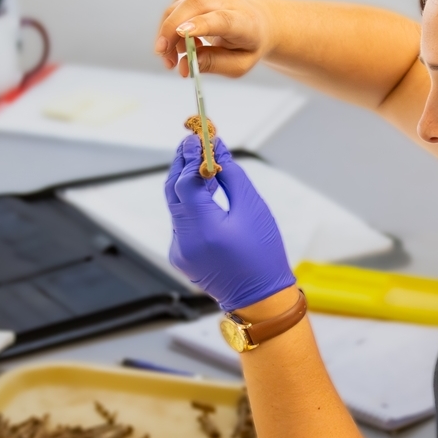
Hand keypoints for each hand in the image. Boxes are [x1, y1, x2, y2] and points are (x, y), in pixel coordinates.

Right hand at [154, 0, 273, 77]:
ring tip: (171, 60)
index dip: (200, 25)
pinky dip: (168, 28)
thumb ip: (214, 64)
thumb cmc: (247, 46)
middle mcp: (227, 1)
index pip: (221, 19)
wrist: (257, 22)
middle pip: (194, 5)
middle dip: (171, 28)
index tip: (182, 33)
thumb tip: (187, 63)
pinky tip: (178, 45)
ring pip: (178, 6)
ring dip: (166, 33)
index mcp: (244, 21)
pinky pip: (174, 7)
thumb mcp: (239, 64)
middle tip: (162, 54)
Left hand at [166, 134, 295, 310]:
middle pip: (173, 191)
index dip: (190, 157)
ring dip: (185, 181)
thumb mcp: (253, 209)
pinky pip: (180, 220)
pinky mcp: (180, 255)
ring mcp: (180, 249)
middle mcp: (185, 241)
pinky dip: (189, 202)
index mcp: (205, 230)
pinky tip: (204, 190)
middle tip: (194, 141)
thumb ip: (231, 175)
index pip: (186, 182)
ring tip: (200, 159)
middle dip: (182, 163)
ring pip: (175, 205)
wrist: (260, 300)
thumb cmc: (263, 256)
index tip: (199, 137)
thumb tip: (216, 150)